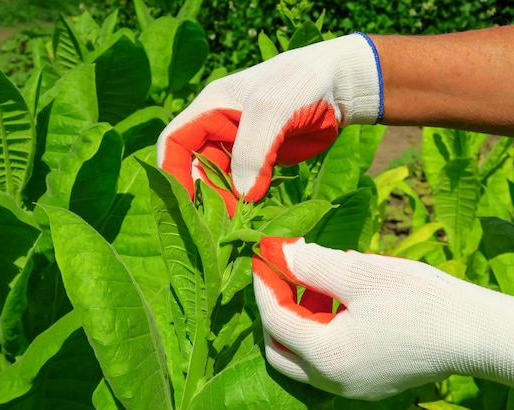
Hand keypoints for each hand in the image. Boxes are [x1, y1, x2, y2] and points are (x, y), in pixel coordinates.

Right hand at [157, 33, 382, 212]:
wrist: (341, 87)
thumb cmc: (301, 84)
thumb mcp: (271, 111)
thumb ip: (252, 152)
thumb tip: (243, 196)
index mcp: (210, 108)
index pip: (174, 142)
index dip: (172, 172)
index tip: (184, 201)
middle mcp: (219, 128)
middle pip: (197, 168)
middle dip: (205, 193)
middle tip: (223, 220)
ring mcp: (241, 146)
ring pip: (221, 180)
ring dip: (226, 201)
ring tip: (239, 221)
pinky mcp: (262, 161)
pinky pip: (245, 185)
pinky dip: (246, 200)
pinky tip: (255, 213)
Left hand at [252, 237, 513, 399]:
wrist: (477, 333)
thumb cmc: (420, 300)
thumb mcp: (361, 273)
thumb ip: (312, 264)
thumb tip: (279, 252)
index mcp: (326, 356)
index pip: (274, 318)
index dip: (265, 283)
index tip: (265, 254)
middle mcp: (332, 381)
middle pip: (279, 347)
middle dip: (274, 309)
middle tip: (284, 274)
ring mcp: (351, 387)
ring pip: (301, 357)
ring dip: (298, 320)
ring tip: (318, 283)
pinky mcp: (367, 384)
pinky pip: (327, 361)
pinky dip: (320, 333)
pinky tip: (340, 303)